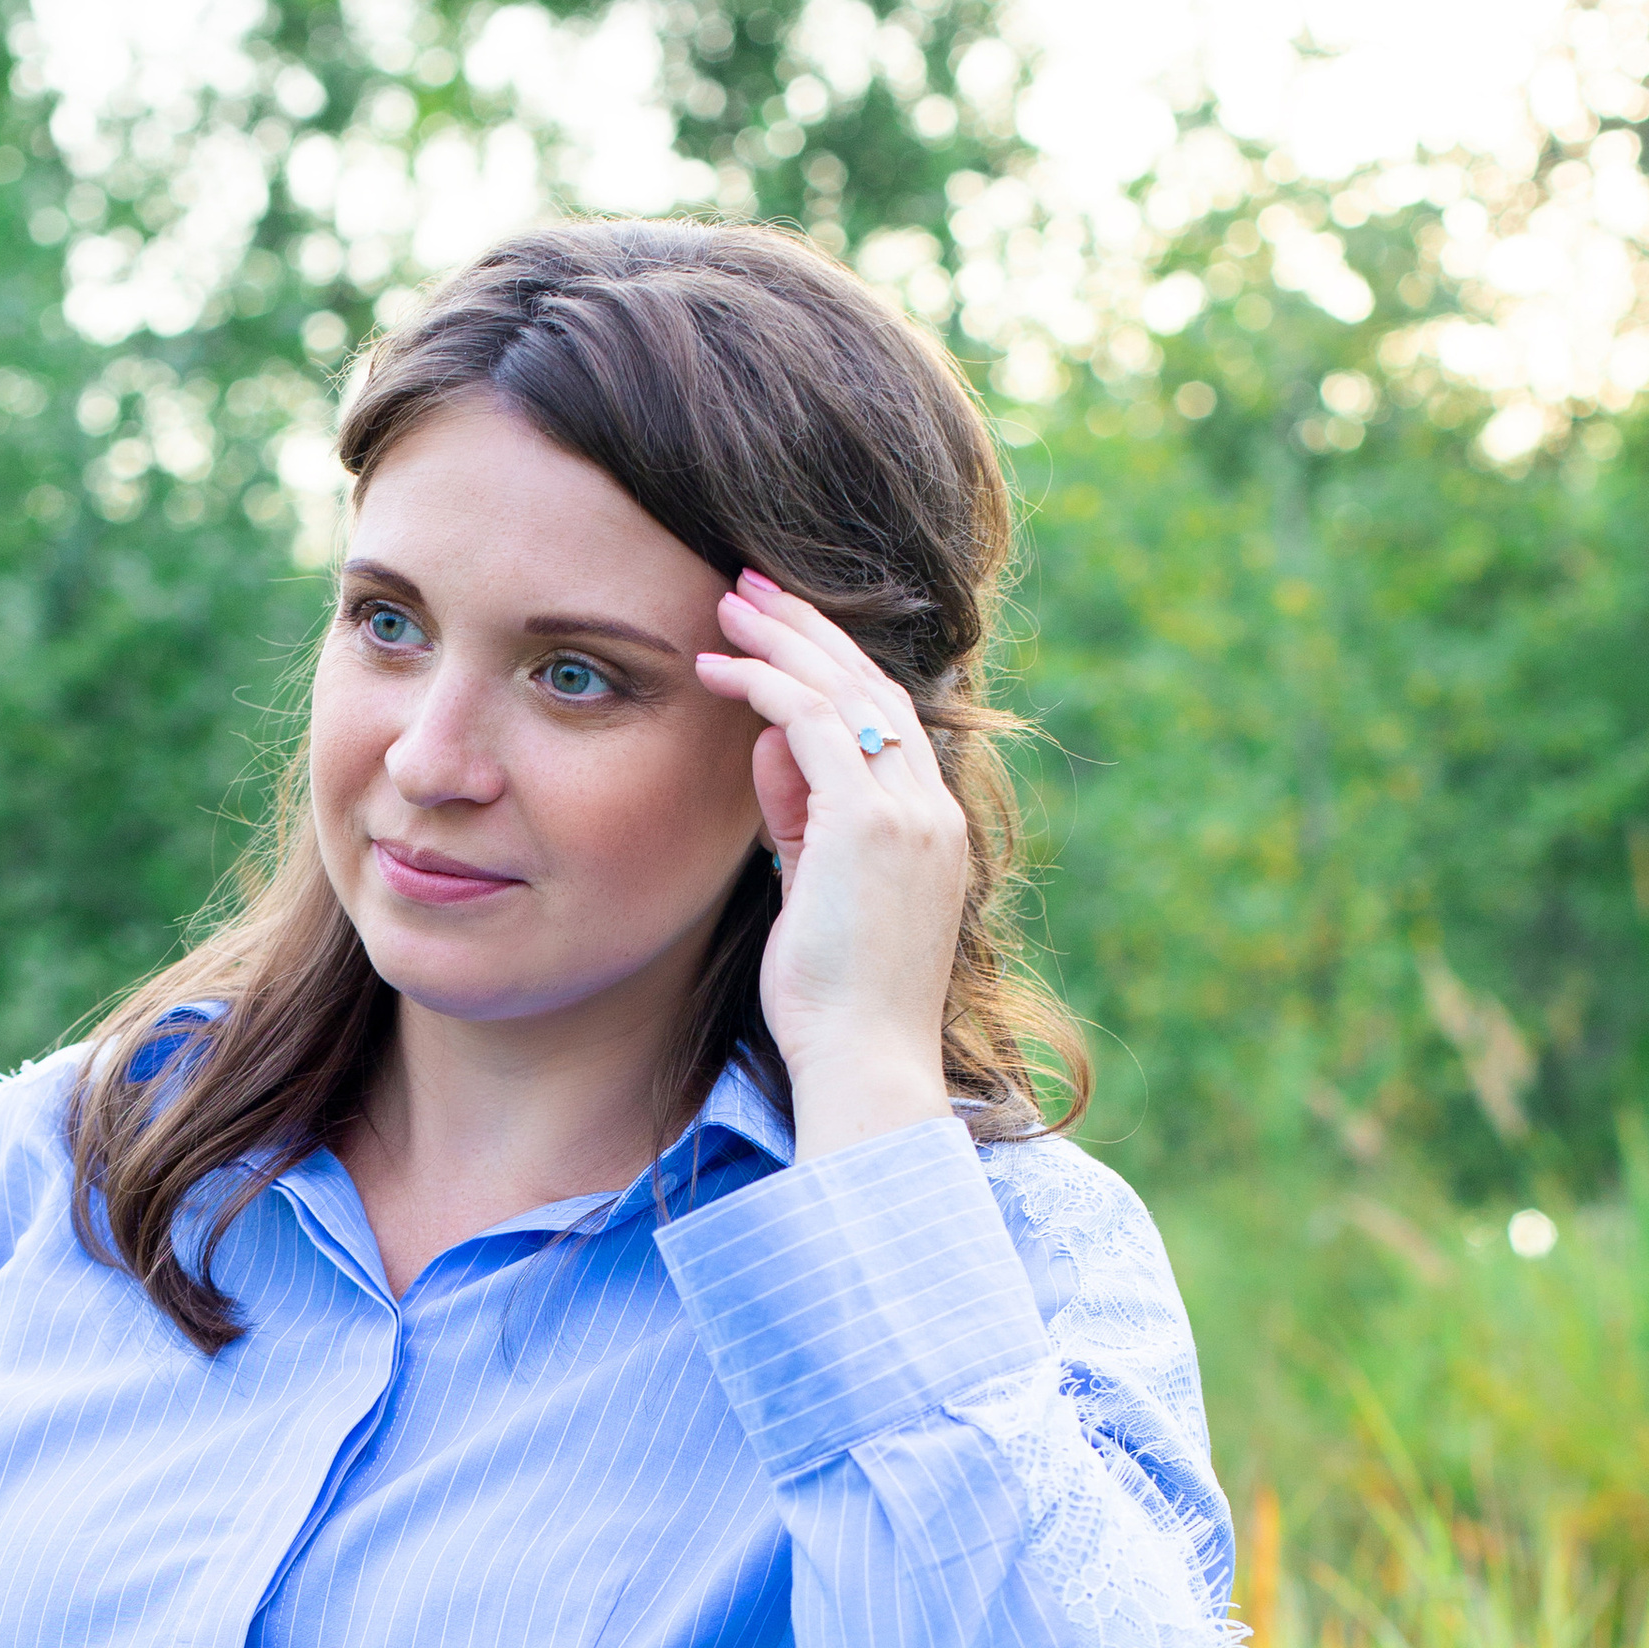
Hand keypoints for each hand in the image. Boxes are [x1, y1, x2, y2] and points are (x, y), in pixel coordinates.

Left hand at [695, 570, 965, 1157]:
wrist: (864, 1064)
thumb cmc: (834, 1005)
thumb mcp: (812, 894)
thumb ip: (796, 819)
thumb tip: (765, 748)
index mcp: (929, 827)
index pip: (883, 719)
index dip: (830, 666)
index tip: (780, 631)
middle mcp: (928, 809)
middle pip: (869, 686)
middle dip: (808, 627)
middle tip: (752, 583)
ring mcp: (906, 813)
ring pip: (843, 690)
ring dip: (783, 638)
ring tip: (728, 599)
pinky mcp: (867, 823)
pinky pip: (810, 723)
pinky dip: (763, 685)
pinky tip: (718, 665)